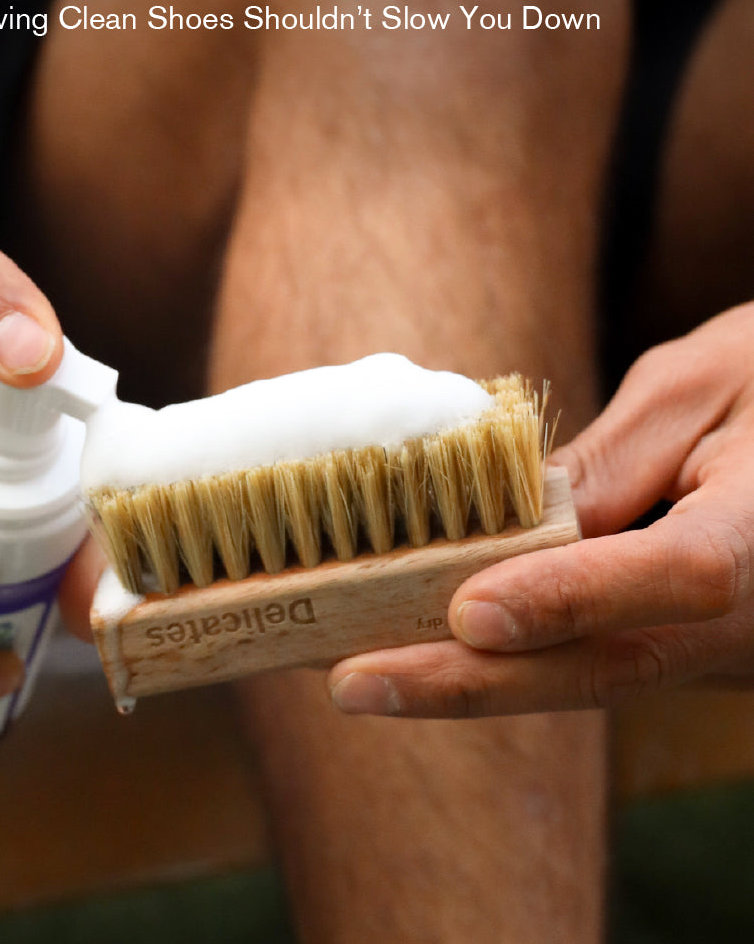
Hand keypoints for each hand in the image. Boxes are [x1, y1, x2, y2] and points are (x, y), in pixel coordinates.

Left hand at [329, 303, 753, 717]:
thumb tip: (508, 529)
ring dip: (468, 680)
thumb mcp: (703, 386)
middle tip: (356, 684)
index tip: (468, 614)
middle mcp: (750, 622)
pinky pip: (593, 659)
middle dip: (472, 682)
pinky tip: (418, 647)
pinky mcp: (689, 652)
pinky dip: (504, 660)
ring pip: (588, 676)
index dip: (570, 598)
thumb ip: (612, 462)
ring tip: (357, 671)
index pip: (675, 577)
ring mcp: (720, 651)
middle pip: (606, 666)